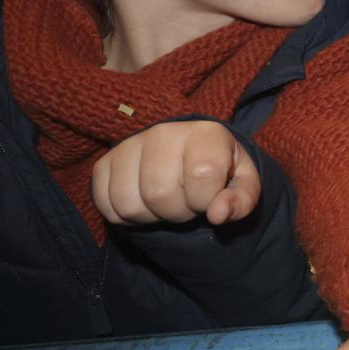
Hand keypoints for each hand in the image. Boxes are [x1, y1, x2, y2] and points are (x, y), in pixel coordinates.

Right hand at [91, 120, 260, 225]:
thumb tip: (218, 214)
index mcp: (205, 132)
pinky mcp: (104, 163)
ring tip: (167, 202)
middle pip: (160, 193)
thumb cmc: (222, 173)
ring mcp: (129, 145)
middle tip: (188, 203)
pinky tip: (146, 203)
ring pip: (130, 203)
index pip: (202, 174)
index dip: (207, 199)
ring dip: (152, 216)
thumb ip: (241, 200)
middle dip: (178, 211)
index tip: (210, 197)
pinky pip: (106, 205)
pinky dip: (127, 217)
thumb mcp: (244, 185)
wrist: (188, 159)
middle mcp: (163, 132)